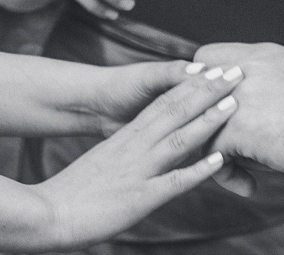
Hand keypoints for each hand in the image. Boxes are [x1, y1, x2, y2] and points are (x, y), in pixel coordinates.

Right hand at [32, 63, 239, 248]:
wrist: (47, 214)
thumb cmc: (75, 193)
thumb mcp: (106, 164)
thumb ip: (129, 154)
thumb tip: (148, 151)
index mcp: (126, 138)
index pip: (163, 102)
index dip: (191, 85)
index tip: (215, 70)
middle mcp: (134, 147)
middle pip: (175, 111)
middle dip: (207, 92)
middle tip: (236, 74)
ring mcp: (137, 170)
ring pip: (178, 139)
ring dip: (207, 121)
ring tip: (234, 105)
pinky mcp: (138, 198)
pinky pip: (173, 182)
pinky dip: (198, 170)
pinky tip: (220, 161)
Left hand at [194, 44, 283, 178]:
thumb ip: (278, 79)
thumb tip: (272, 94)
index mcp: (261, 55)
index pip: (207, 57)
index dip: (202, 83)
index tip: (211, 107)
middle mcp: (244, 69)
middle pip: (193, 88)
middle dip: (196, 118)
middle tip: (209, 142)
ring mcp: (237, 97)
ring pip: (199, 124)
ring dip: (211, 149)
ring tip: (230, 167)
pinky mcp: (237, 128)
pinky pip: (213, 155)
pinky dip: (227, 175)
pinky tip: (248, 186)